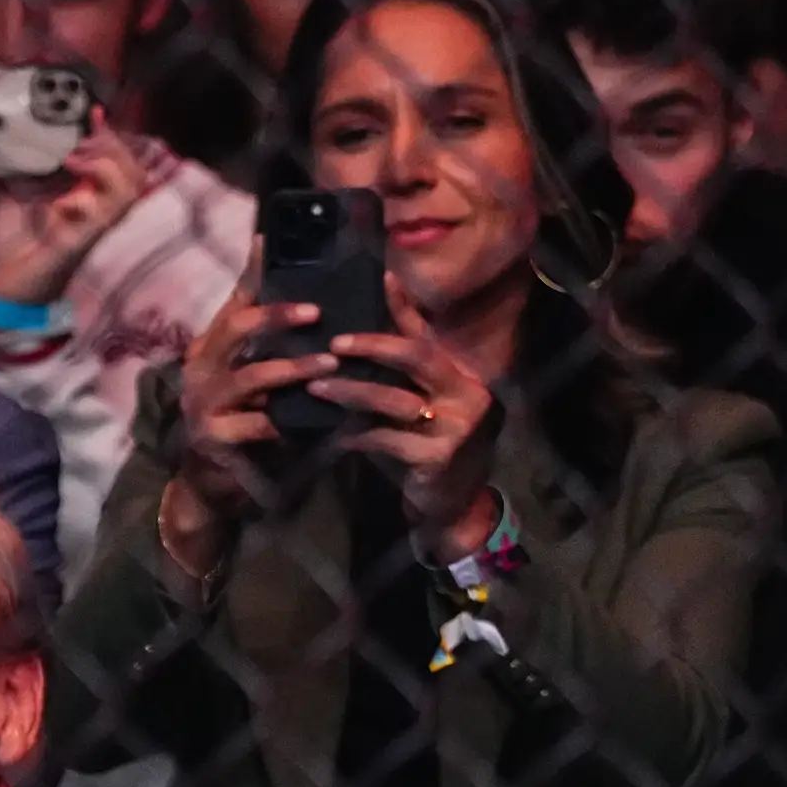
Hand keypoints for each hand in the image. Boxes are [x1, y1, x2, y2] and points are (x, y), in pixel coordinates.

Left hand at [0, 123, 150, 307]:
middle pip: (135, 172)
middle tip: (80, 140)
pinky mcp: (78, 246)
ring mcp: (91, 229)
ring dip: (106, 167)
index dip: (111, 134)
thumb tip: (17, 126)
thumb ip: (23, 161)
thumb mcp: (13, 188)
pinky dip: (85, 202)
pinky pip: (99, 221)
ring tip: (73, 159)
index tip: (92, 112)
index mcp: (86, 192)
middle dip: (113, 146)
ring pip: (128, 193)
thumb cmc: (9, 239)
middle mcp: (97, 209)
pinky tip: (63, 198)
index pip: (119, 159)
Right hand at [157, 243, 335, 576]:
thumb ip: (273, 344)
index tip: (271, 241)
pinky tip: (319, 418)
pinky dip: (288, 421)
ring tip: (329, 365)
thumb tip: (309, 305)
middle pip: (235, 327)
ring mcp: (203, 403)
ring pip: (251, 376)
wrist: (212, 486)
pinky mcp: (215, 439)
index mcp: (211, 346)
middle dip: (276, 315)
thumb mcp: (254, 377)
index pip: (234, 300)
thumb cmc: (241, 423)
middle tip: (316, 311)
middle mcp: (200, 368)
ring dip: (293, 369)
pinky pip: (258, 424)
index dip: (253, 271)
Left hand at [308, 276, 506, 553]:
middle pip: (417, 357)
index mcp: (464, 376)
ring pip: (394, 400)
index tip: (380, 280)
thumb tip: (375, 310)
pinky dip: (355, 434)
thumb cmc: (431, 446)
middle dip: (372, 346)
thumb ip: (407, 365)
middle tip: (333, 343)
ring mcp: (457, 427)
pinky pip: (386, 439)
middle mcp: (470, 395)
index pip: (429, 336)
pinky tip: (330, 433)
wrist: (453, 506)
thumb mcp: (425, 402)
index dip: (404, 308)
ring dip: (351, 392)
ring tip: (316, 386)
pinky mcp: (438, 458)